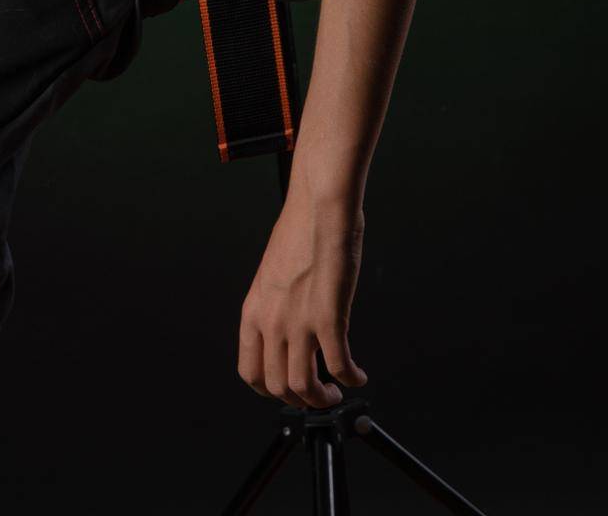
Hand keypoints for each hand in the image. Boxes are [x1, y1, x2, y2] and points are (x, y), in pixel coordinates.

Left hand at [237, 189, 367, 409]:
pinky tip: (358, 375)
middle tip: (317, 396)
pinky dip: (351, 378)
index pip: (249, 370)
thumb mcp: (273, 275)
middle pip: (277, 387)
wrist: (319, 206)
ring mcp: (298, 322)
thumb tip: (289, 329)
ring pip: (304, 386)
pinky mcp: (328, 317)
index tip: (286, 391)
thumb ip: (276, 306)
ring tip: (336, 393)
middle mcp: (271, 321)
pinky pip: (339, 365)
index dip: (269, 390)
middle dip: (299, 400)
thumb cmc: (301, 230)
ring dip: (324, 399)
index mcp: (254, 310)